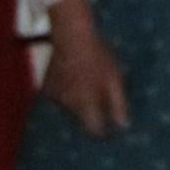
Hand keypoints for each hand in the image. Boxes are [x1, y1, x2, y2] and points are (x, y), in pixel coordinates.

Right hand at [41, 0, 130, 135]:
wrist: (71, 36)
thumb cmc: (97, 57)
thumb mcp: (115, 80)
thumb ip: (118, 105)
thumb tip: (123, 126)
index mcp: (84, 105)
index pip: (93, 130)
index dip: (103, 133)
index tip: (111, 132)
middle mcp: (66, 105)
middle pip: (81, 119)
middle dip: (91, 115)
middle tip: (102, 100)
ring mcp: (54, 96)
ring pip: (70, 108)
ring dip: (79, 103)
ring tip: (88, 84)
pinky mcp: (46, 87)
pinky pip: (60, 97)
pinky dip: (68, 92)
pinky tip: (76, 78)